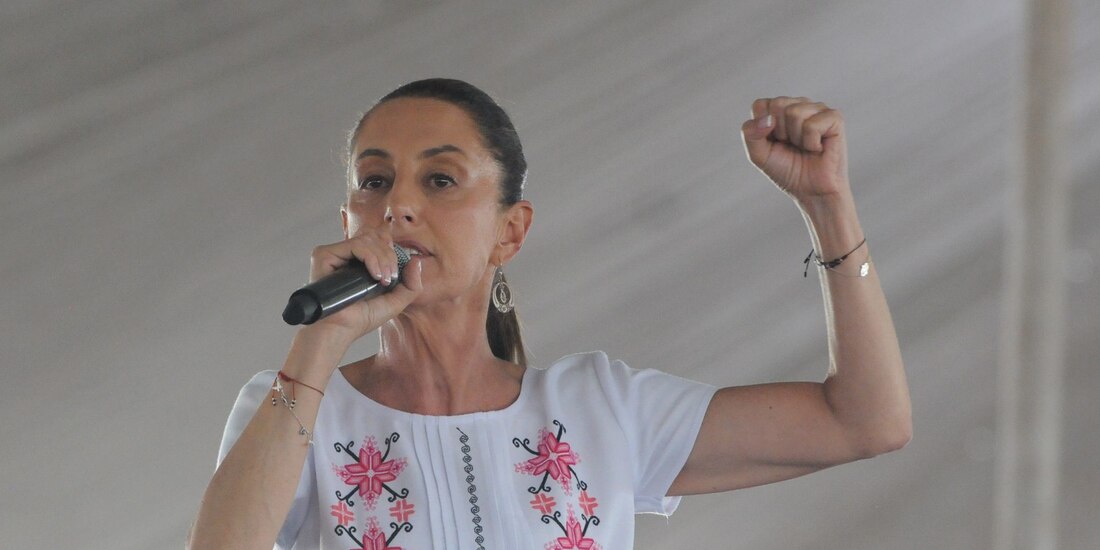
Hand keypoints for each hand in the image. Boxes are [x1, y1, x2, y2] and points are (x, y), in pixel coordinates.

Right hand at [304, 228, 422, 341]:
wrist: (340, 330)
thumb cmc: (361, 319)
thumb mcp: (395, 302)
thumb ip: (411, 284)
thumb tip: (416, 260)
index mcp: (359, 262)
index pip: (378, 238)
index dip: (390, 248)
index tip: (393, 271)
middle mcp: (346, 255)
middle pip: (375, 237)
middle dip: (390, 257)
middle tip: (389, 279)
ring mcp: (335, 254)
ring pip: (367, 239)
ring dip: (382, 259)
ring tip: (382, 280)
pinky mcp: (325, 255)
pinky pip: (356, 245)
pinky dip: (371, 258)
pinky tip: (374, 276)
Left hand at [741, 97, 849, 201]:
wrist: (811, 191)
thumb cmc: (787, 170)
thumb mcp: (758, 154)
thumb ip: (750, 134)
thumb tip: (767, 119)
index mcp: (779, 110)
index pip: (760, 104)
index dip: (762, 129)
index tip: (775, 142)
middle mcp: (799, 104)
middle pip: (777, 104)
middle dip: (780, 132)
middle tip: (792, 145)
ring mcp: (817, 109)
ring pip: (794, 112)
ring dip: (796, 138)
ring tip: (805, 147)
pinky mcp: (834, 118)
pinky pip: (811, 125)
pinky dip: (811, 143)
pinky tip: (818, 148)